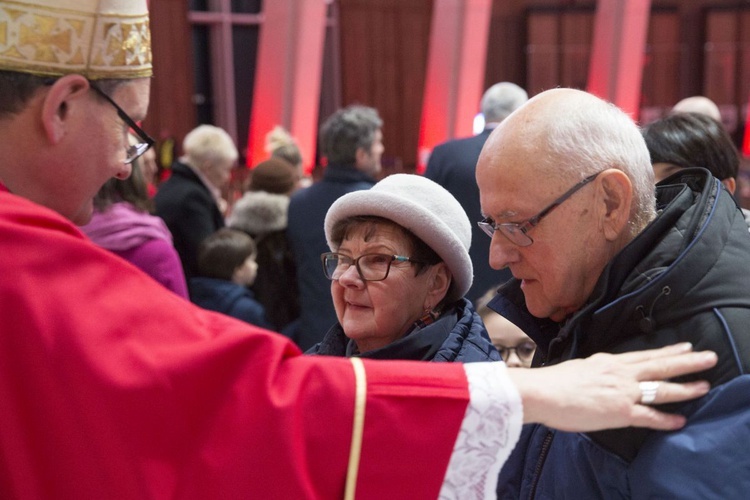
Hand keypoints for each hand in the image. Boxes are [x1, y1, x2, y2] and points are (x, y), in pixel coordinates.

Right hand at [507, 342, 716, 431]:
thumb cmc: (553, 382)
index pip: (644, 355)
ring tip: (705, 385)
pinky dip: (666, 419)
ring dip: (686, 388)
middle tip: (709, 357)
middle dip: (687, 361)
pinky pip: (649, 416)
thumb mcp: (579, 368)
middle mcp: (620, 373)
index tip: (685, 346)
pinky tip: (680, 420)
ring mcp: (623, 392)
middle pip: (660, 365)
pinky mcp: (620, 411)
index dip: (667, 351)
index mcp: (609, 362)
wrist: (542, 391)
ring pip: (662, 388)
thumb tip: (598, 375)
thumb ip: (595, 371)